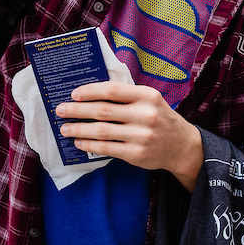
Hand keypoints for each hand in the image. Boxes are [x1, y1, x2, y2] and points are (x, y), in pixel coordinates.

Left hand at [57, 81, 203, 191]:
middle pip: (103, 110)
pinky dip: (89, 144)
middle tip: (60, 110)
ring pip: (102, 130)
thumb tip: (90, 94)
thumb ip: (127, 96)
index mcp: (147, 96)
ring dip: (79, 128)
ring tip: (65, 128)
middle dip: (77, 110)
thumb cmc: (159, 118)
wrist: (182, 146)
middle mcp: (145, 115)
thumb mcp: (150, 100)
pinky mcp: (136, 154)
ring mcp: (141, 136)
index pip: (113, 90)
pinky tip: (79, 141)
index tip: (74, 94)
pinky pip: (106, 148)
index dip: (90, 91)